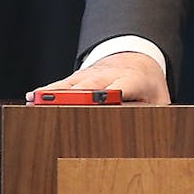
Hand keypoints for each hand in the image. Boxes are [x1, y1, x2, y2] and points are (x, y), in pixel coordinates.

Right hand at [26, 51, 170, 104]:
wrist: (138, 59)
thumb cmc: (149, 87)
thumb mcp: (159, 102)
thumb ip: (148, 115)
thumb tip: (136, 135)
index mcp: (134, 80)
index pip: (123, 86)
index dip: (111, 95)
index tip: (100, 101)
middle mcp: (110, 74)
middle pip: (91, 86)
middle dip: (76, 97)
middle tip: (60, 107)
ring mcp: (92, 74)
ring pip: (72, 83)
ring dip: (56, 93)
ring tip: (37, 103)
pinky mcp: (79, 77)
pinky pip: (62, 84)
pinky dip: (48, 90)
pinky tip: (34, 98)